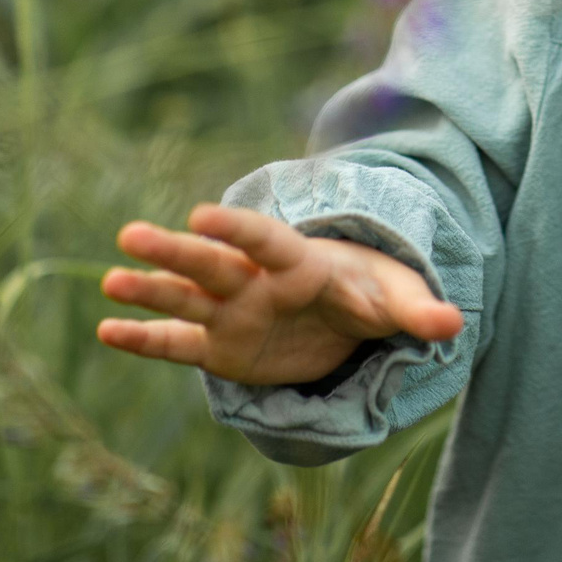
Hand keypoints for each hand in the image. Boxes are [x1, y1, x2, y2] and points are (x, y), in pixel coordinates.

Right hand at [96, 203, 463, 385]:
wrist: (348, 310)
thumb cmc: (371, 292)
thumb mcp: (398, 301)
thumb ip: (419, 312)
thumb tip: (455, 322)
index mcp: (299, 263)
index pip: (267, 241)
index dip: (238, 230)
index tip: (202, 214)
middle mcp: (256, 282)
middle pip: (213, 264)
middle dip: (176, 252)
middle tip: (131, 234)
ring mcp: (233, 313)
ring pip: (186, 299)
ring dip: (150, 290)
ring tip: (109, 280)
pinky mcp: (220, 347)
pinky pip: (178, 343)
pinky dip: (145, 338)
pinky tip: (107, 329)